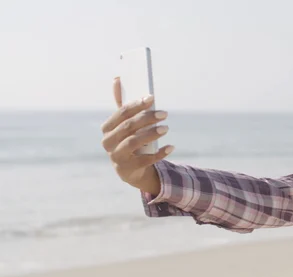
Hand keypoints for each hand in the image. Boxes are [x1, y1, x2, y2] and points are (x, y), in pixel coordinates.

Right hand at [100, 77, 173, 193]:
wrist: (130, 170)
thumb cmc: (128, 140)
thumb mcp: (125, 123)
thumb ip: (122, 103)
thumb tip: (118, 78)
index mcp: (107, 128)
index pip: (122, 113)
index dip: (137, 105)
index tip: (152, 98)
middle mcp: (108, 142)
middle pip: (128, 126)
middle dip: (147, 118)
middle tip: (164, 113)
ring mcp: (116, 157)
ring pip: (133, 142)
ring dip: (151, 134)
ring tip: (166, 128)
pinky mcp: (128, 170)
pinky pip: (145, 161)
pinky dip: (159, 154)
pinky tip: (171, 147)